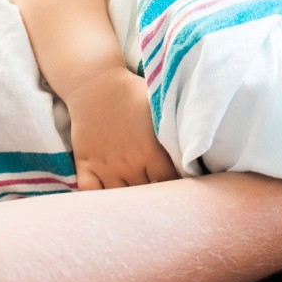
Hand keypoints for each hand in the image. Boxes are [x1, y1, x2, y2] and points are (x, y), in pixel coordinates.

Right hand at [66, 67, 177, 189]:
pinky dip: (99, 198)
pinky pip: (90, 192)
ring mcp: (105, 166)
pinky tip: (111, 194)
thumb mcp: (160, 106)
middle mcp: (129, 163)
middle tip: (161, 191)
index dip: (176, 185)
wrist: (96, 83)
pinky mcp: (85, 163)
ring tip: (140, 193)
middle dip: (156, 194)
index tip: (180, 183)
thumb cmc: (132, 92)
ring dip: (131, 198)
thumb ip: (175, 130)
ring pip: (121, 197)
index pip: (170, 182)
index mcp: (151, 151)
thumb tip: (196, 144)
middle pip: (146, 193)